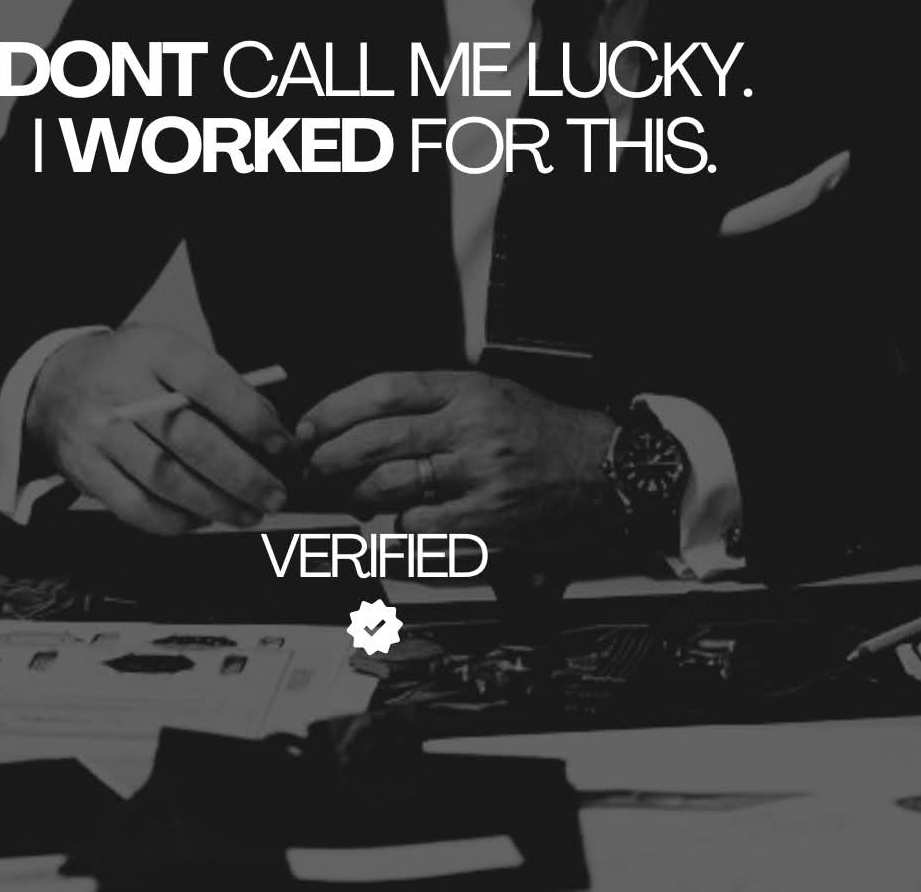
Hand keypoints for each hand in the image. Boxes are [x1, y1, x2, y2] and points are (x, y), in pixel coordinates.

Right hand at [26, 325, 296, 534]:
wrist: (54, 384)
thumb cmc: (129, 368)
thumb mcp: (169, 352)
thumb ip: (216, 384)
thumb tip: (269, 430)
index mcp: (153, 350)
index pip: (207, 382)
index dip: (249, 416)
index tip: (281, 444)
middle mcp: (123, 391)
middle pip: (188, 439)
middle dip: (241, 474)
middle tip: (275, 494)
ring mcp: (99, 433)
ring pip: (165, 480)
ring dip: (215, 505)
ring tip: (247, 513)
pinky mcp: (85, 471)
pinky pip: (136, 508)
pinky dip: (175, 521)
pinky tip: (201, 519)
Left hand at [297, 370, 615, 544]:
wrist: (608, 470)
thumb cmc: (547, 433)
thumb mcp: (493, 393)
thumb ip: (436, 401)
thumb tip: (367, 421)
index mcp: (468, 388)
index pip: (386, 389)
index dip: (337, 408)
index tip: (312, 425)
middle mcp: (470, 426)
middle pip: (378, 437)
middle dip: (331, 456)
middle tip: (314, 467)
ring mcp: (478, 473)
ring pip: (391, 485)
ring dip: (356, 496)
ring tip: (349, 498)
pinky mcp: (487, 518)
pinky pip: (420, 529)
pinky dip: (392, 532)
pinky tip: (384, 530)